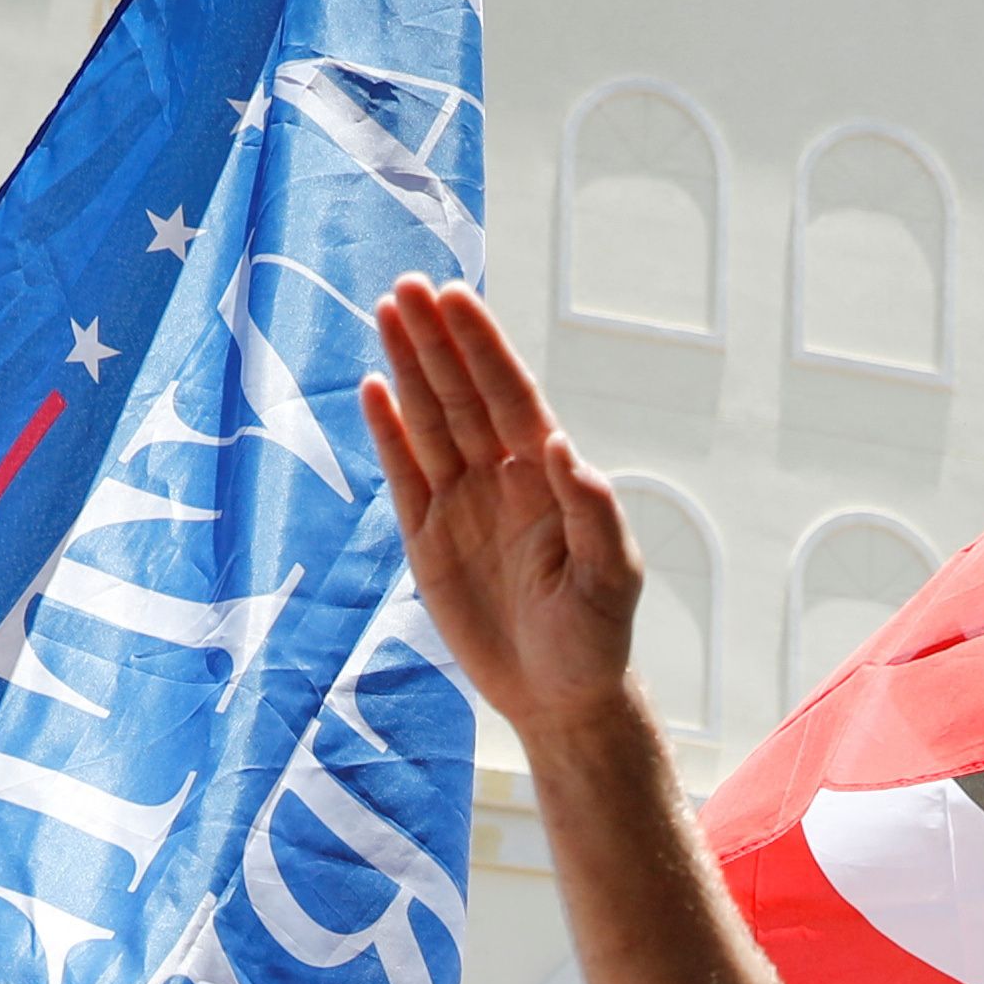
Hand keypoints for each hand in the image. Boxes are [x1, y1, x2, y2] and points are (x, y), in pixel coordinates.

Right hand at [361, 279, 646, 749]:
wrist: (557, 698)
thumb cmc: (596, 637)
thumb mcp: (610, 578)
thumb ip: (592, 511)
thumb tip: (558, 446)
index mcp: (547, 476)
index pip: (509, 395)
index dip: (482, 347)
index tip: (456, 298)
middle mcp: (501, 477)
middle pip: (462, 395)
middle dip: (436, 341)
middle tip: (406, 285)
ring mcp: (461, 504)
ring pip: (429, 422)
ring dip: (407, 369)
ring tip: (384, 313)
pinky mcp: (427, 539)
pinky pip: (404, 475)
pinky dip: (388, 433)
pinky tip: (373, 389)